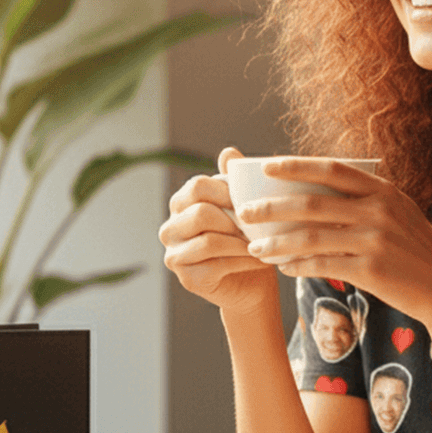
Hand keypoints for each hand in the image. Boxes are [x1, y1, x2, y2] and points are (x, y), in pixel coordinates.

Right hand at [159, 149, 275, 312]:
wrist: (253, 280)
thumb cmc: (247, 238)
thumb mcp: (242, 206)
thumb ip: (234, 180)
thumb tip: (229, 152)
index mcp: (180, 204)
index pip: (197, 186)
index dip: (228, 191)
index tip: (252, 200)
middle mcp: (170, 228)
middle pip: (201, 213)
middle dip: (235, 220)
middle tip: (258, 226)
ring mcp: (174, 255)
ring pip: (210, 241)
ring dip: (242, 242)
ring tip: (262, 242)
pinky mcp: (187, 279)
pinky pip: (218, 265)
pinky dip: (244, 261)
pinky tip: (260, 259)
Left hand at [237, 157, 431, 327]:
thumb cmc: (415, 250)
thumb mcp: (398, 214)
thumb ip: (366, 201)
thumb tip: (317, 194)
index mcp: (383, 191)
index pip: (332, 170)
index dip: (297, 165)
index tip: (268, 166)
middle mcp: (378, 211)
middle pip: (312, 203)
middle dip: (272, 207)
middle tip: (245, 212)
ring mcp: (375, 240)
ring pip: (311, 236)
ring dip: (277, 242)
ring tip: (255, 248)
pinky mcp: (370, 269)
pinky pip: (322, 265)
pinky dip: (298, 265)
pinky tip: (284, 267)